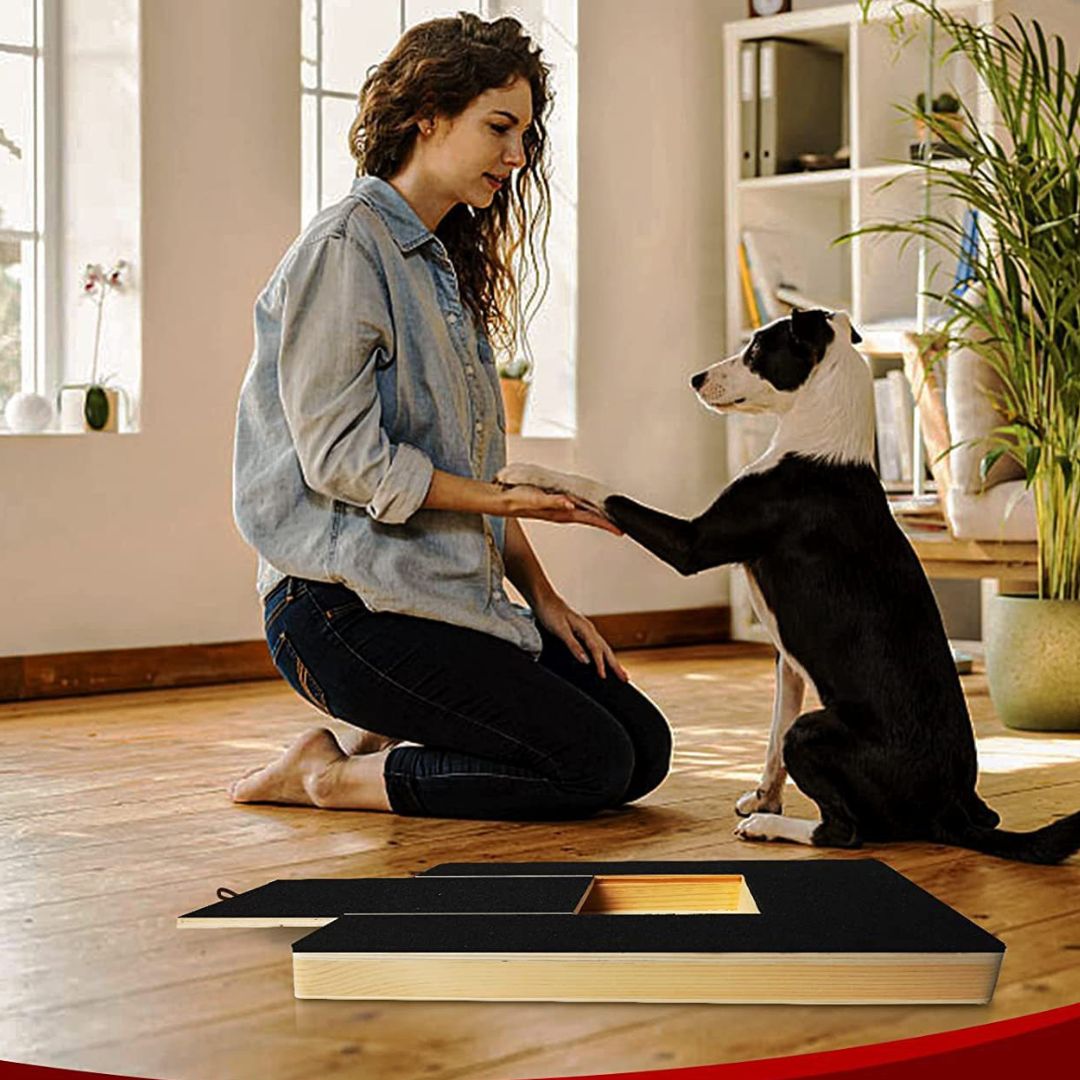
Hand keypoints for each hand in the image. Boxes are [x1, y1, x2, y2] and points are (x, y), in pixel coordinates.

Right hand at [499, 484, 621, 535]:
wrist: (501, 502)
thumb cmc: (516, 500)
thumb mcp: (535, 498)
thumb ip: (553, 501)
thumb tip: (570, 504)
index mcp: (561, 512)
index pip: (589, 519)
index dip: (606, 524)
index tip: (620, 530)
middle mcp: (562, 512)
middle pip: (590, 518)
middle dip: (606, 522)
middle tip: (621, 526)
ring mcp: (558, 509)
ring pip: (583, 514)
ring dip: (596, 517)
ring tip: (609, 518)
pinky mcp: (553, 504)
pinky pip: (574, 508)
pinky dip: (584, 509)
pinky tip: (586, 508)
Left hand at [533, 593, 628, 680]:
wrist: (544, 599)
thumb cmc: (550, 613)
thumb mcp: (560, 630)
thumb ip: (573, 645)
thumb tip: (585, 661)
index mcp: (586, 628)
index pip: (596, 650)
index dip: (600, 665)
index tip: (604, 677)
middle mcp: (589, 629)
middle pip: (606, 650)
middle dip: (616, 665)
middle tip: (625, 679)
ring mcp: (587, 630)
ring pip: (604, 648)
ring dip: (612, 661)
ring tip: (621, 672)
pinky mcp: (582, 631)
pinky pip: (597, 645)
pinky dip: (604, 655)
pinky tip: (605, 660)